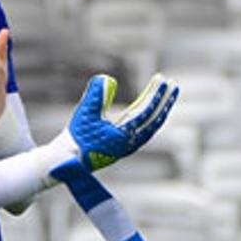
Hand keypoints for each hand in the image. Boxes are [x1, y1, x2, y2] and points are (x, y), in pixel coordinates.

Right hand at [49, 72, 177, 176]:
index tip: (163, 80)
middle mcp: (130, 142)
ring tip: (164, 93)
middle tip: (172, 84)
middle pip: (155, 119)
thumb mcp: (84, 114)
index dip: (156, 95)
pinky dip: (149, 117)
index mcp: (124, 136)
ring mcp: (128, 145)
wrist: (67, 161)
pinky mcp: (123, 145)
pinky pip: (142, 129)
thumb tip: (106, 79)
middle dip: (165, 100)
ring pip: (150, 125)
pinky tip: (147, 108)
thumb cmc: (75, 138)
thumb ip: (95, 96)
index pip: (146, 112)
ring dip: (159, 109)